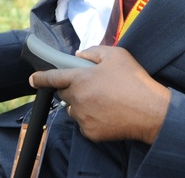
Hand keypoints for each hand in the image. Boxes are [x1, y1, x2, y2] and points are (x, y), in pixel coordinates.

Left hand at [29, 45, 170, 143]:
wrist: (151, 112)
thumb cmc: (134, 81)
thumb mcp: (116, 55)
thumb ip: (93, 51)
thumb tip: (79, 55)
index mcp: (80, 79)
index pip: (53, 78)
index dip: (41, 78)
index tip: (33, 79)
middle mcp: (78, 99)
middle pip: (64, 94)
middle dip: (73, 89)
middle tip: (92, 86)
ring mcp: (83, 118)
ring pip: (74, 110)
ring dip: (82, 104)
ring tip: (103, 100)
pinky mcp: (91, 133)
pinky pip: (84, 124)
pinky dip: (91, 119)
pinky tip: (107, 113)